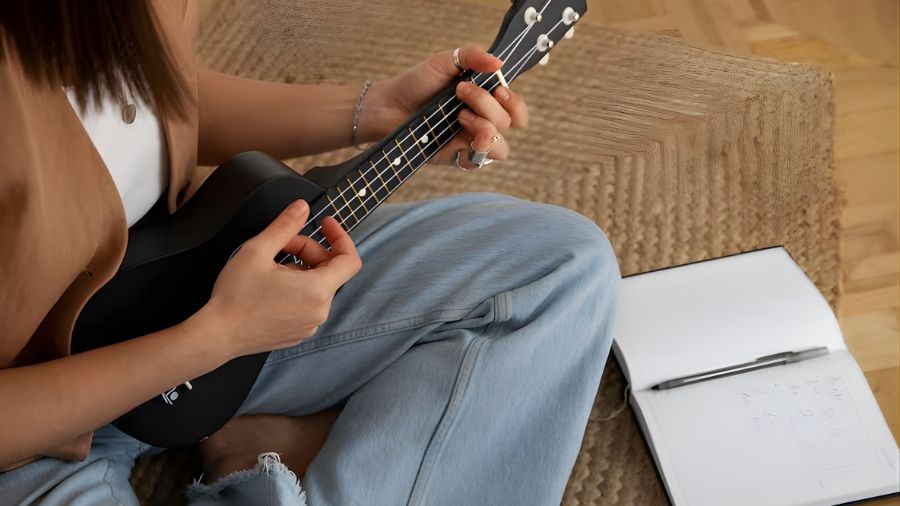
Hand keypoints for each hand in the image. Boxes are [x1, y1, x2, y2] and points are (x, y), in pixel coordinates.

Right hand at [197, 200, 361, 357]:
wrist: (217, 335)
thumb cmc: (235, 297)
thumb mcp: (258, 250)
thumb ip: (285, 226)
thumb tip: (301, 208)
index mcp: (316, 290)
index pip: (350, 260)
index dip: (340, 237)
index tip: (325, 225)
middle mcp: (319, 311)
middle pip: (329, 270)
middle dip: (308, 251)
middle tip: (281, 244)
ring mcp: (309, 324)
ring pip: (317, 286)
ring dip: (300, 270)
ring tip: (271, 269)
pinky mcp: (298, 332)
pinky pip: (307, 303)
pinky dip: (296, 289)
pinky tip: (271, 288)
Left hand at [366, 45, 528, 167]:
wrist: (388, 104)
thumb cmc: (416, 83)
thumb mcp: (445, 61)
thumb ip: (472, 56)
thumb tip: (500, 63)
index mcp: (486, 101)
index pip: (516, 109)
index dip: (515, 101)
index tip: (498, 87)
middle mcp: (482, 122)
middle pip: (509, 123)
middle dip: (488, 104)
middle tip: (460, 91)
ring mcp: (470, 142)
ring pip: (500, 147)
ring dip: (486, 127)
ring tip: (460, 116)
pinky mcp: (455, 157)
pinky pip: (478, 162)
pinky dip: (477, 147)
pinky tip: (461, 130)